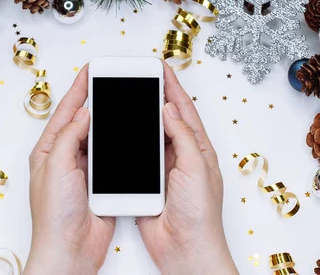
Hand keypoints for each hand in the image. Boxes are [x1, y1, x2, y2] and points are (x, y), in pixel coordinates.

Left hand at [25, 65, 114, 274]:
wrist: (70, 250)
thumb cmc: (54, 216)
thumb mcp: (57, 167)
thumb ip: (70, 137)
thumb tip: (83, 114)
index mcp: (48, 151)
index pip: (65, 113)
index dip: (79, 90)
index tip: (91, 71)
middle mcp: (65, 159)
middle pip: (83, 123)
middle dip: (97, 102)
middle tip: (110, 82)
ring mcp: (83, 171)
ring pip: (99, 139)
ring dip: (110, 124)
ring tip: (122, 103)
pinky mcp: (100, 184)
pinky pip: (112, 158)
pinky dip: (120, 146)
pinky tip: (128, 136)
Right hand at [137, 62, 238, 274]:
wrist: (185, 249)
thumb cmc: (201, 214)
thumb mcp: (197, 168)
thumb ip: (183, 137)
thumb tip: (169, 110)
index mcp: (199, 149)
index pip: (184, 110)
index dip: (172, 88)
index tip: (160, 69)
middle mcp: (181, 155)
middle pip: (164, 119)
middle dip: (153, 98)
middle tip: (139, 78)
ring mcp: (163, 169)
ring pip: (148, 137)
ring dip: (138, 120)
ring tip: (126, 100)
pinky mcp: (147, 183)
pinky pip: (136, 158)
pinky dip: (128, 145)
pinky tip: (119, 134)